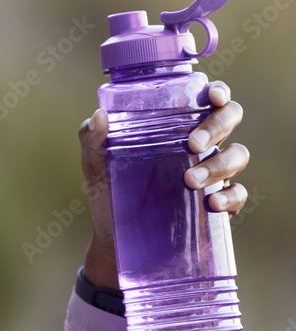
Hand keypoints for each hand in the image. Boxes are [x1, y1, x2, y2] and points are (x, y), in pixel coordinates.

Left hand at [76, 81, 249, 289]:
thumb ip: (93, 140)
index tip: (210, 96)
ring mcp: (210, 173)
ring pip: (237, 155)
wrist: (114, 238)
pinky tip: (212, 203)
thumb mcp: (95, 166)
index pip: (205, 98)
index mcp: (173, 126)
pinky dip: (231, 196)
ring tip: (189, 180)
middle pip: (229, 119)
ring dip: (219, 165)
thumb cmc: (107, 192)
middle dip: (217, 126)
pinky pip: (238, 194)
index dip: (217, 92)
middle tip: (192, 145)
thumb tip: (99, 115)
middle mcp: (198, 145)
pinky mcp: (216, 202)